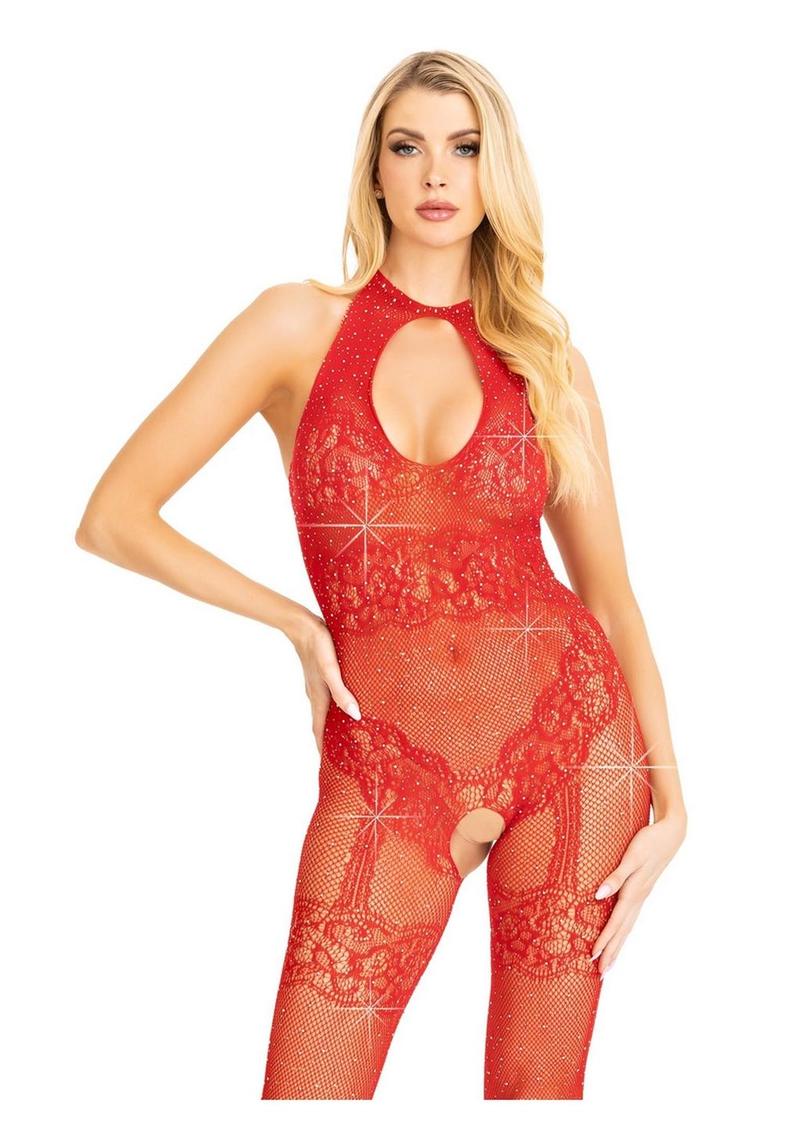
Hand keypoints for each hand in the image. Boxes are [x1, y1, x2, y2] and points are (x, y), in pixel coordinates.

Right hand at [286, 610, 360, 754]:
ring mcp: (317, 685)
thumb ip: (342, 693)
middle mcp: (316, 695)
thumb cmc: (318, 646)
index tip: (326, 767)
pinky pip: (328, 698)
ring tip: (344, 734)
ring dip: (332, 725)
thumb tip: (355, 716)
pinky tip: (344, 703)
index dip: (323, 749)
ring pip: (325, 711)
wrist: (302, 625)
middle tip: (339, 757)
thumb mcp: (331, 670)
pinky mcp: (321, 675)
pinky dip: (335, 707)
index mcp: (318, 698)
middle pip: (322, 725)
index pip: (320, 731)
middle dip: (328, 741)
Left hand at [590, 812, 686, 976]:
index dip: (604, 940)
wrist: (671, 833)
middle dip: (611, 952)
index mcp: (634, 892)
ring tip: (609, 963)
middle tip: (601, 974)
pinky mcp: (643, 890)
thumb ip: (616, 876)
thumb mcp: (632, 856)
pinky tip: (620, 934)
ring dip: (618, 945)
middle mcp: (638, 898)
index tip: (593, 957)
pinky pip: (631, 916)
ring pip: (628, 926)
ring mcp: (642, 896)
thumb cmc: (649, 841)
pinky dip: (623, 930)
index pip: (615, 922)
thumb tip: (599, 894)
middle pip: (622, 931)